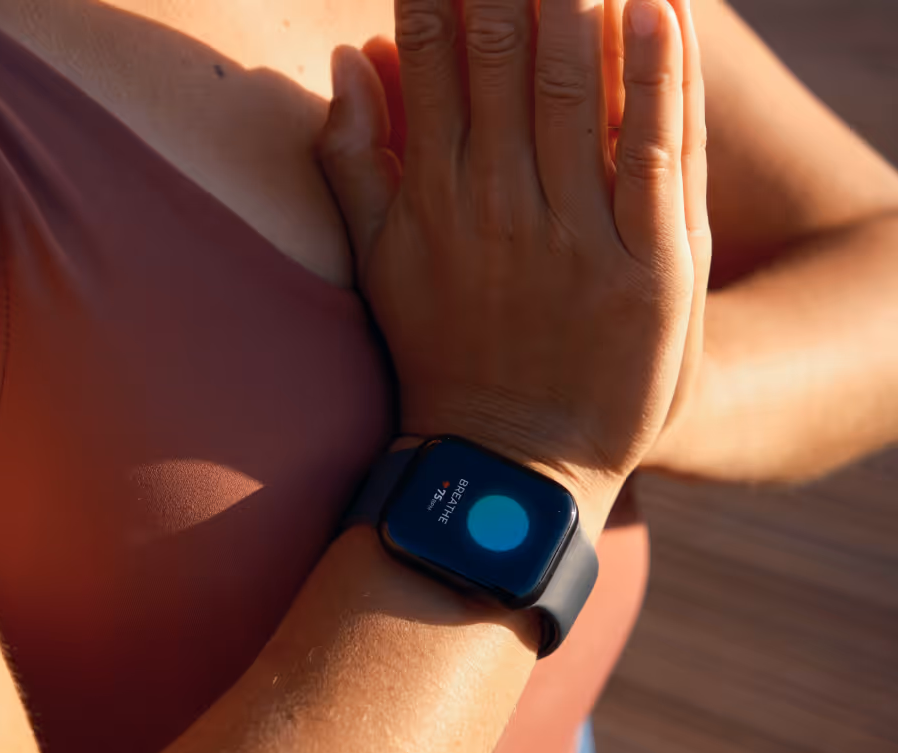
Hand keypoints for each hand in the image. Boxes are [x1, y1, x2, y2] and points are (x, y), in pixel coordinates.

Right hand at [317, 0, 708, 533]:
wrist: (511, 459)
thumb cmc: (442, 353)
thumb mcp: (378, 262)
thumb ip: (353, 160)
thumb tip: (345, 57)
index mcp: (431, 193)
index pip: (427, 56)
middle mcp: (496, 200)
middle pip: (501, 52)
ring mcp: (573, 232)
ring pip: (576, 85)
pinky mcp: (647, 265)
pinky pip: (654, 151)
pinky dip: (656, 75)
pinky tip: (655, 8)